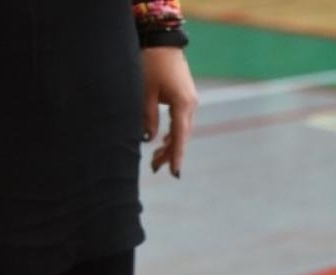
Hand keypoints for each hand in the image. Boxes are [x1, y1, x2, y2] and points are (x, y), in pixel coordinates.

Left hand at [141, 47, 197, 175]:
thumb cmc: (151, 64)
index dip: (176, 155)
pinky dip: (171, 132)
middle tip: (155, 169)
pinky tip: (162, 140)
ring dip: (169, 143)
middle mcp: (191, 105)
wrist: (162, 41)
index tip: (175, 173)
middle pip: (181, 136)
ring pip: (181, 130)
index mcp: (183, 105)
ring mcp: (189, 101)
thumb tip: (148, 139)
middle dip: (169, 153)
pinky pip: (180, 121)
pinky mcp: (185, 97)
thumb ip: (147, 117)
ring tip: (156, 159)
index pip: (180, 136)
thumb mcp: (145, 91)